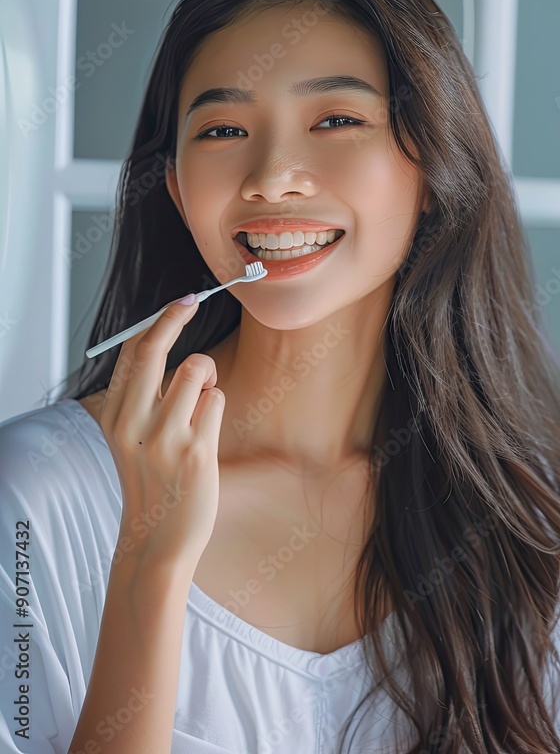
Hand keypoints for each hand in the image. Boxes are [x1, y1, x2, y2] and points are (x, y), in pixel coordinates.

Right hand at [98, 299, 224, 571]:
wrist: (157, 539)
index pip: (132, 353)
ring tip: (199, 406)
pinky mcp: (196, 451)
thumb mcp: (130, 437)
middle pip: (157, 349)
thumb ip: (141, 396)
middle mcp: (134, 423)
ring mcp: (164, 437)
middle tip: (192, 302)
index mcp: (114, 416)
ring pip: (196, 370)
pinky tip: (206, 434)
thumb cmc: (151, 481)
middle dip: (176, 316)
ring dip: (206, 380)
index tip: (179, 303)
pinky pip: (216, 399)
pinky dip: (216, 407)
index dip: (158, 321)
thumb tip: (162, 341)